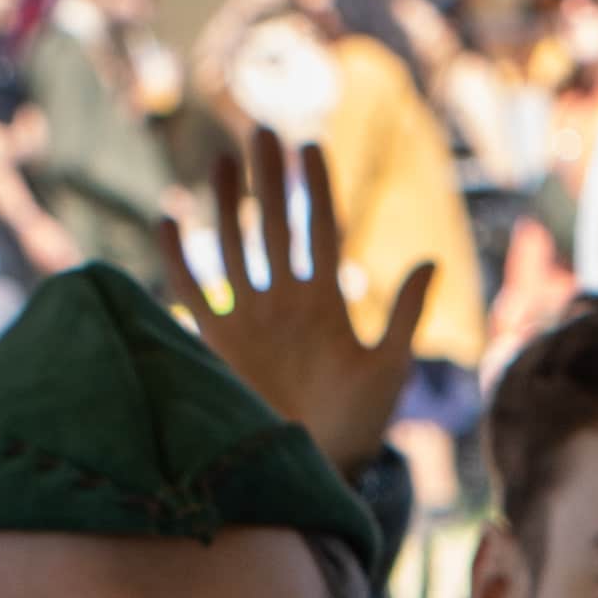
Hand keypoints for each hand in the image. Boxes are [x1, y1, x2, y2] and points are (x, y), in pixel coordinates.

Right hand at [170, 123, 434, 468]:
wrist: (316, 468)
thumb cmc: (358, 424)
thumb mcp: (390, 368)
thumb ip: (406, 316)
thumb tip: (429, 260)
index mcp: (328, 302)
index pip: (321, 231)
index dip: (315, 189)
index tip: (309, 145)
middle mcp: (286, 301)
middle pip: (275, 226)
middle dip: (269, 179)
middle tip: (262, 130)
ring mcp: (250, 317)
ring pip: (235, 246)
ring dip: (228, 205)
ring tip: (221, 159)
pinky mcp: (218, 342)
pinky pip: (192, 290)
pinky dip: (178, 257)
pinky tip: (168, 218)